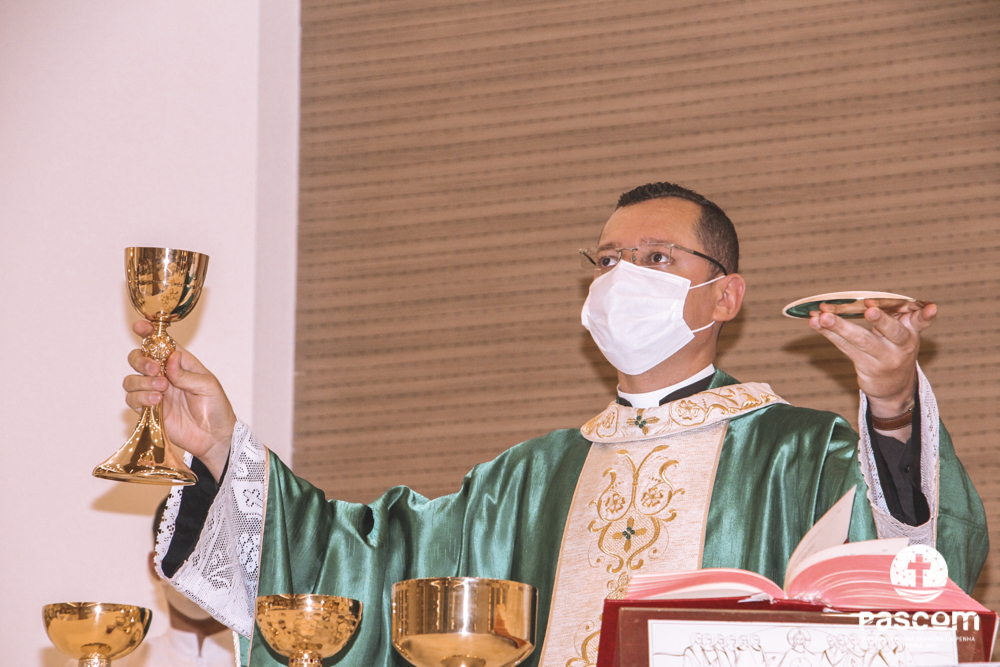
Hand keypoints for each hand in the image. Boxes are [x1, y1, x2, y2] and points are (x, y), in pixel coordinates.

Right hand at [123, 321, 235, 480]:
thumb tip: (170, 358)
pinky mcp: (149, 410)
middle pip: (138, 359)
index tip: (139, 327)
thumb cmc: (216, 407)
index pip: (161, 343)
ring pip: (131, 380)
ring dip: (142, 382)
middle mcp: (164, 375)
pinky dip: (140, 398)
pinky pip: (132, 400)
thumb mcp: (208, 386)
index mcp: (180, 363)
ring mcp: (155, 392)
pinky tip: (156, 401)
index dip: (148, 333)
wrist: (215, 436)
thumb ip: (186, 374)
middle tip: (155, 370)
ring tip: (162, 389)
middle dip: (141, 360)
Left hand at [809, 300, 935, 426]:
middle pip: (892, 331)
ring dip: (840, 326)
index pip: (922, 321)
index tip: (931, 307)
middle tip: (870, 310)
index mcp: (912, 332)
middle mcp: (901, 346)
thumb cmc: (895, 350)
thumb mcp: (902, 334)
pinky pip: (845, 347)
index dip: (926, 315)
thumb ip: (894, 316)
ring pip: (861, 340)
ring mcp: (883, 358)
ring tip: (823, 316)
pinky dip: (829, 334)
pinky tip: (816, 324)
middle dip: (881, 320)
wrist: (895, 389)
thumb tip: (866, 299)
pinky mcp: (865, 366)